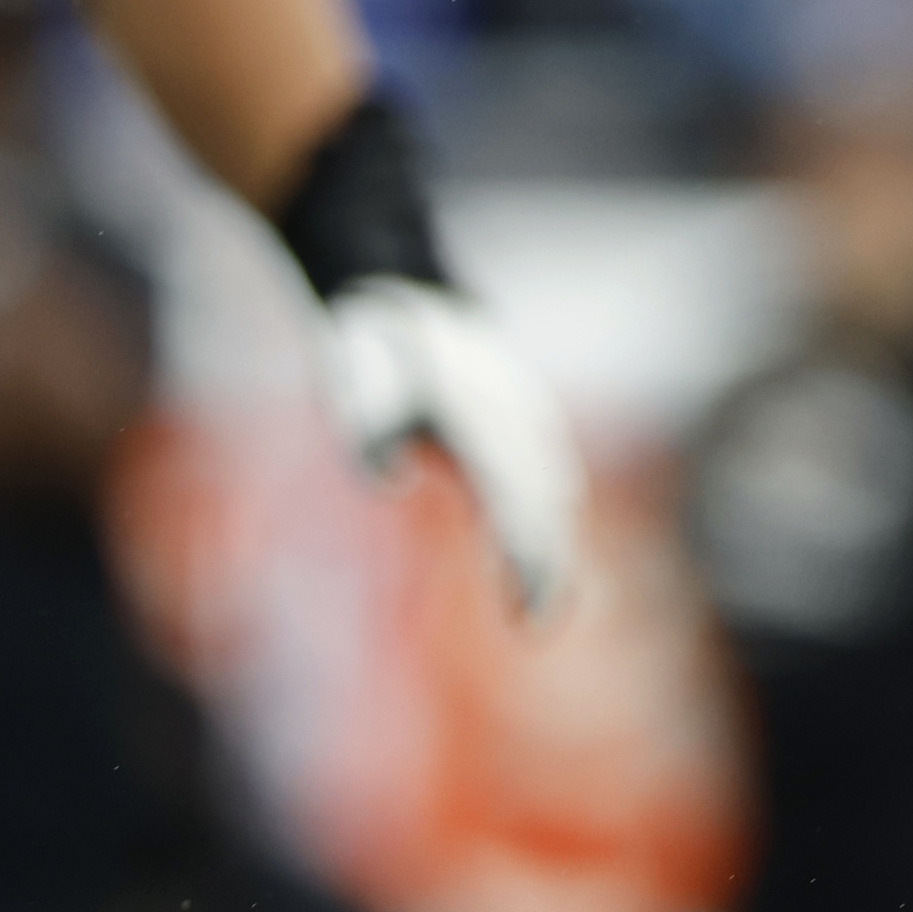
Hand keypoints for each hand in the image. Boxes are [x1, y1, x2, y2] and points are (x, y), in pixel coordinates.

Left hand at [325, 273, 586, 617]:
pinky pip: (552, 470)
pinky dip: (553, 511)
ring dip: (556, 542)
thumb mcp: (356, 381)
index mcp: (479, 415)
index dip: (527, 560)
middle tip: (538, 623)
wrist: (401, 289)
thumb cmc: (372, 347)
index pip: (516, 500)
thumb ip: (369, 430)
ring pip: (556, 487)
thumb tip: (390, 479)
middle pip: (546, 502)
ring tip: (549, 601)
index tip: (526, 613)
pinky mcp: (527, 413)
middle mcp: (515, 416)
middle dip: (549, 565)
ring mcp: (527, 412)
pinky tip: (548, 540)